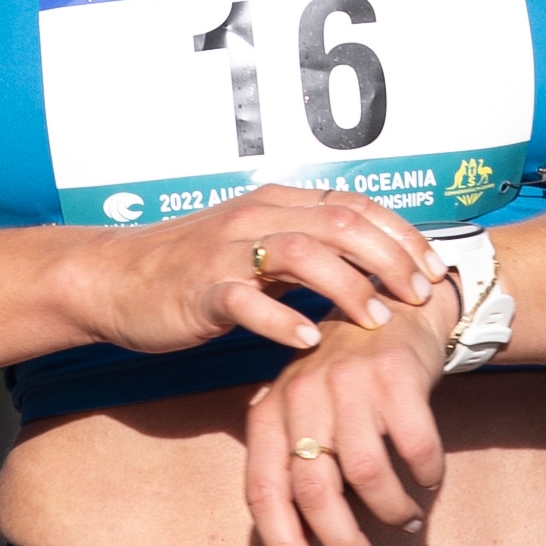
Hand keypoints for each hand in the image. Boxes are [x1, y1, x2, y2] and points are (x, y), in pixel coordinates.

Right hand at [61, 184, 442, 357]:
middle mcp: (255, 216)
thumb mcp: (252, 245)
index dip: (401, 234)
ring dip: (347, 286)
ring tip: (375, 320)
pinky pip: (246, 300)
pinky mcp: (199, 289)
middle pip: (341, 224)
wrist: (112, 278)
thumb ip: (303, 247)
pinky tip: (308, 342)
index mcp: (274, 202)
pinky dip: (281, 319)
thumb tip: (367, 263)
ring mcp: (225, 251)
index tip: (433, 268)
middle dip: (390, 259)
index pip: (355, 206)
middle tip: (419, 296)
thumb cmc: (188, 268)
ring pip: (302, 253)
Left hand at [243, 288, 452, 545]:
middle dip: (341, 543)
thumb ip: (298, 470)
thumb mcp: (307, 416)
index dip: (282, 543)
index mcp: (270, 410)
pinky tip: (428, 481)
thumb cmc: (347, 384)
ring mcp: (348, 381)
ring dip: (391, 512)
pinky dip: (425, 474)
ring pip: (365, 474)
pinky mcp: (394, 374)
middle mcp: (301, 393)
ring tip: (406, 523)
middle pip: (314, 490)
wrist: (396, 311)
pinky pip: (414, 446)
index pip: (262, 489)